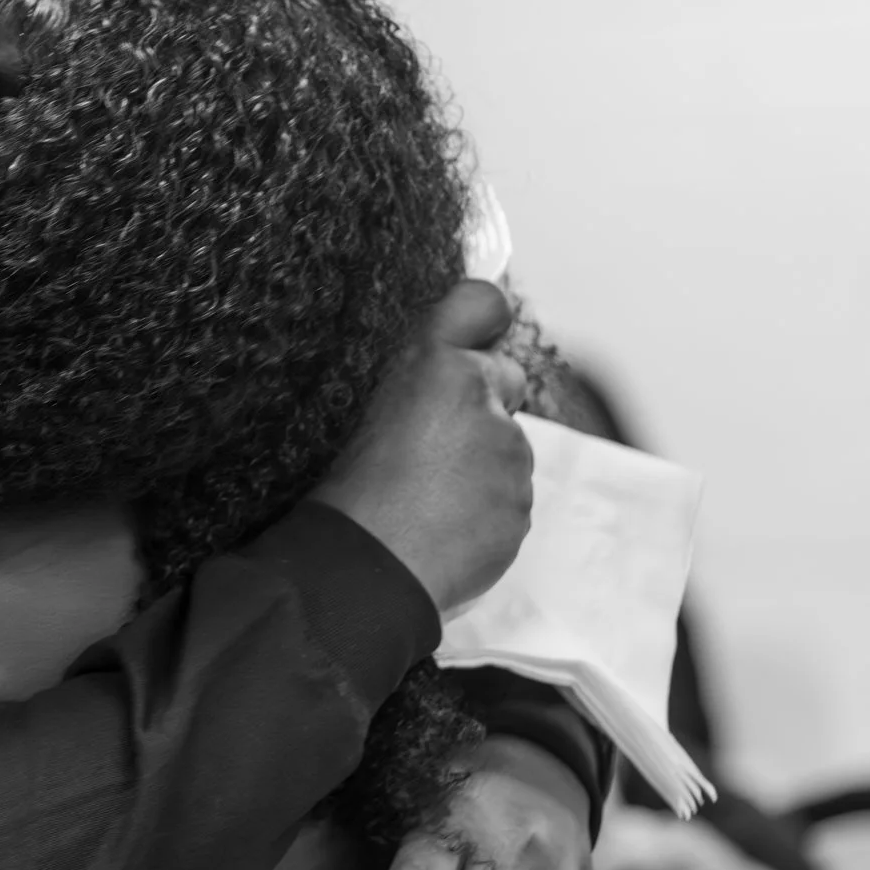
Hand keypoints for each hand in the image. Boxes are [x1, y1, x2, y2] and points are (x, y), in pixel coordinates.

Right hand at [310, 280, 531, 612]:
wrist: (364, 565)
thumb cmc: (349, 488)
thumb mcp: (367, 408)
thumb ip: (422, 377)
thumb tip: (453, 365)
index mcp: (433, 365)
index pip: (481, 305)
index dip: (483, 317)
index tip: (479, 332)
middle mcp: (482, 399)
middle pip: (506, 380)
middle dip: (484, 403)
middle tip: (434, 443)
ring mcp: (509, 456)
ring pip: (508, 448)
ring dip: (483, 465)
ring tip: (430, 498)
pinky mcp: (521, 506)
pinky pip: (510, 500)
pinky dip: (487, 511)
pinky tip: (444, 526)